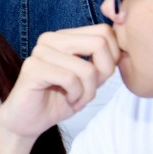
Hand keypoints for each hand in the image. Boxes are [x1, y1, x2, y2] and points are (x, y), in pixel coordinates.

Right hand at [0, 25, 118, 140]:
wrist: (28, 121)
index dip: (112, 58)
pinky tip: (69, 101)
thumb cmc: (58, 99)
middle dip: (103, 73)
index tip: (100, 78)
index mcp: (64, 36)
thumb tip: (125, 50)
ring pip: (86, 67)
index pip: (104, 32)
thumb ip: (102, 62)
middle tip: (91, 90)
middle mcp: (50, 39)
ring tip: (78, 100)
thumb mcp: (89, 79)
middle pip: (99, 43)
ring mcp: (40, 52)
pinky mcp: (33, 68)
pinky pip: (70, 79)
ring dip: (88, 92)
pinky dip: (76, 95)